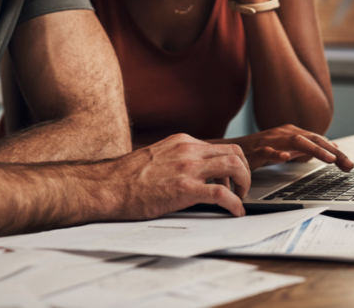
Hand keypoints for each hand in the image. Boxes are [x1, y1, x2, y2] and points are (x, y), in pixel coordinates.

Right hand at [107, 134, 251, 217]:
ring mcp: (187, 168)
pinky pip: (221, 193)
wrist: (109, 186)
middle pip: (234, 152)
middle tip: (241, 188)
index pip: (220, 146)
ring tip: (240, 198)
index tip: (231, 179)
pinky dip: (235, 203)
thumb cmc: (127, 178)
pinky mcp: (184, 188)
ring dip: (244, 183)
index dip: (232, 164)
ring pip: (234, 166)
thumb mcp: (157, 157)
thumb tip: (191, 172)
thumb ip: (177, 159)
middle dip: (244, 171)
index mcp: (182, 142)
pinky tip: (235, 212)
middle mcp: (188, 150)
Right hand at [220, 125, 353, 170]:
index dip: (335, 152)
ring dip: (314, 149)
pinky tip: (286, 157)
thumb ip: (308, 147)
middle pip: (312, 139)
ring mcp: (271, 140)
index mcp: (292, 132)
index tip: (349, 165)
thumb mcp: (288, 147)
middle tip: (347, 164)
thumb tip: (331, 147)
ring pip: (296, 142)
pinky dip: (278, 153)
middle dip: (331, 152)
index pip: (319, 140)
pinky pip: (268, 151)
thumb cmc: (262, 149)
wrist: (234, 149)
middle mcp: (284, 133)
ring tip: (329, 158)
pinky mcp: (257, 150)